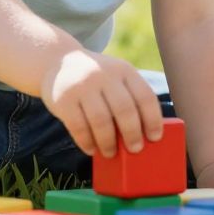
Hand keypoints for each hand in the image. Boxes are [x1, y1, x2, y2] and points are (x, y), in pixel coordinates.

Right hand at [39, 49, 163, 158]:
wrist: (58, 61)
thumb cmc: (96, 79)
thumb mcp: (116, 77)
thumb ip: (129, 97)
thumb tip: (144, 136)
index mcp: (124, 70)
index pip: (145, 96)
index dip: (153, 119)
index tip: (155, 138)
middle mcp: (104, 75)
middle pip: (124, 109)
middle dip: (132, 134)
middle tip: (135, 149)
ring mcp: (82, 86)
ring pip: (101, 120)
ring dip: (108, 142)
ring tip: (110, 153)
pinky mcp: (63, 99)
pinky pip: (78, 126)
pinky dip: (87, 142)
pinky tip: (91, 149)